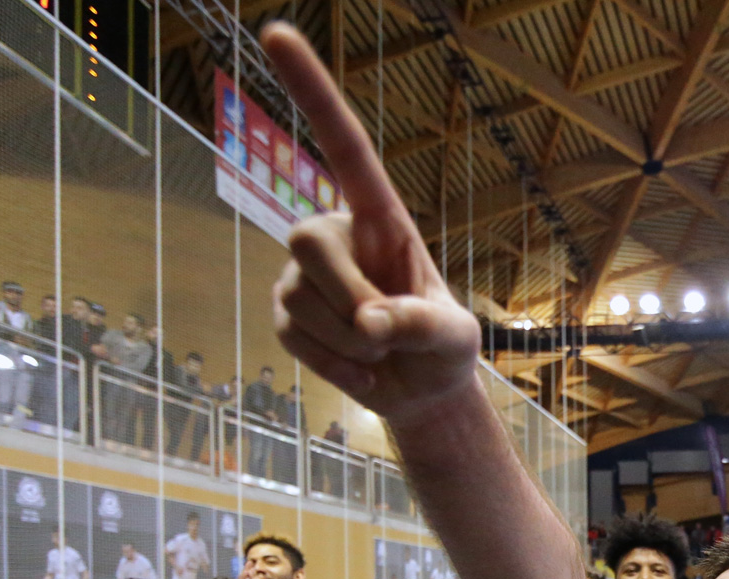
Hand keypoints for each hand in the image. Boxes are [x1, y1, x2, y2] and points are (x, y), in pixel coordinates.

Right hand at [262, 24, 481, 429]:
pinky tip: (361, 371)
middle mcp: (337, 236)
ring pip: (299, 299)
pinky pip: (292, 337)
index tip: (275, 33)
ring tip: (380, 352)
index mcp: (382, 219)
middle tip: (384, 333)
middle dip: (344, 294)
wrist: (422, 392)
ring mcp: (304, 275)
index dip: (312, 92)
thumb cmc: (444, 347)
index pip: (345, 148)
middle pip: (305, 238)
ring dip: (348, 343)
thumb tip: (368, 320)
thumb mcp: (453, 336)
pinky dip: (333, 365)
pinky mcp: (287, 314)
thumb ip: (419, 322)